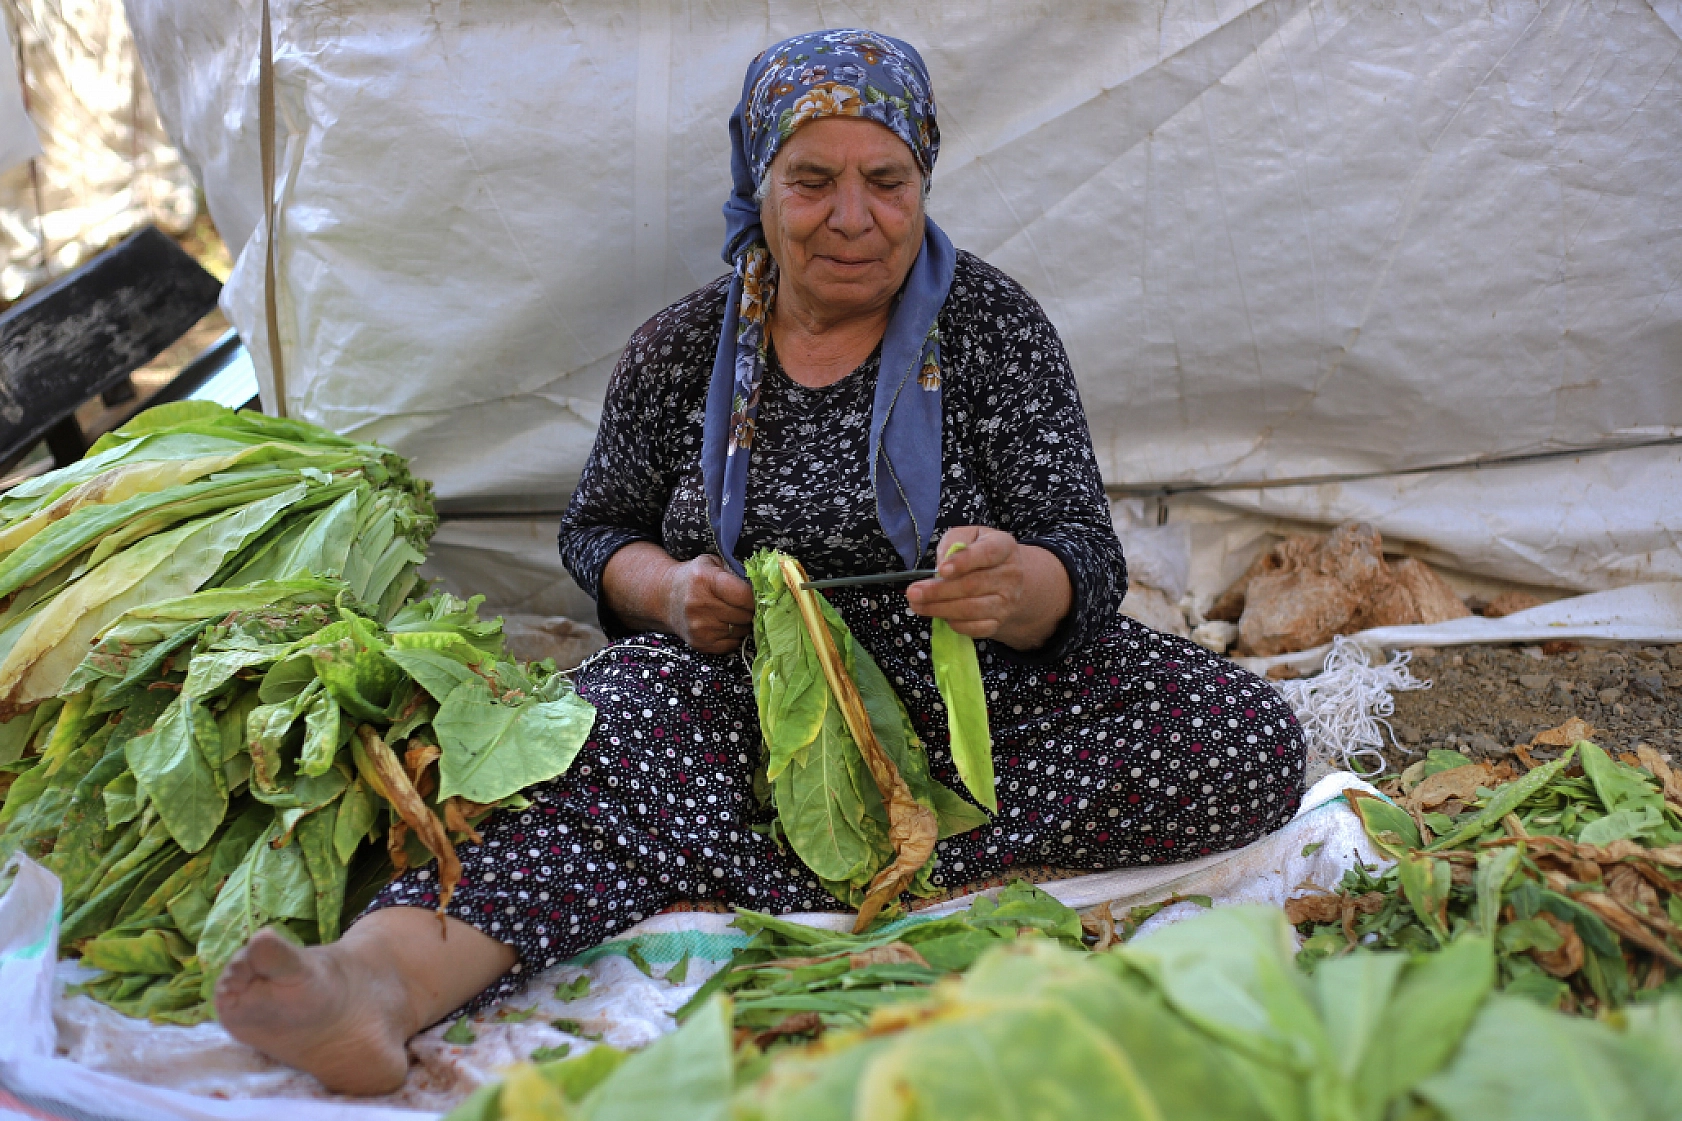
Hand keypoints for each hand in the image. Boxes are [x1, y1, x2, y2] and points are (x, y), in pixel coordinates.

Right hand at [664, 553, 754, 653]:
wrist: (665, 598)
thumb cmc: (694, 577)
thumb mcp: (712, 563)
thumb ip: (736, 570)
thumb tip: (764, 585)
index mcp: (704, 580)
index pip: (744, 595)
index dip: (756, 597)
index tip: (758, 595)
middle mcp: (699, 605)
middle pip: (745, 615)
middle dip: (751, 610)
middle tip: (746, 604)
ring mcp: (699, 627)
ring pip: (741, 630)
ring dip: (743, 623)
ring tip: (733, 612)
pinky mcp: (700, 643)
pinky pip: (732, 643)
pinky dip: (734, 635)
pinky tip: (725, 624)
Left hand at [904, 526, 1070, 650]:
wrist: (1007, 579)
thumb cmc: (981, 552)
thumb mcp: (970, 535)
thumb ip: (954, 541)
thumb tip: (942, 563)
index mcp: (1004, 547)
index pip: (987, 553)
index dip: (963, 562)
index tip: (941, 570)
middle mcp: (1010, 575)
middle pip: (973, 585)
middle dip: (938, 591)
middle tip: (913, 593)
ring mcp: (1006, 601)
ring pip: (971, 609)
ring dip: (940, 609)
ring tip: (917, 605)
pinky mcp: (999, 621)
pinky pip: (975, 628)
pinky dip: (954, 624)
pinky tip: (938, 616)